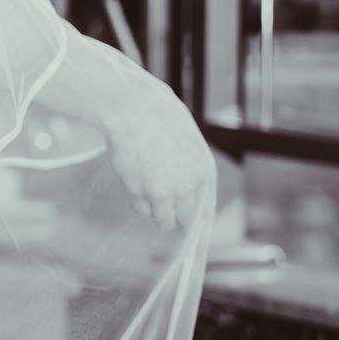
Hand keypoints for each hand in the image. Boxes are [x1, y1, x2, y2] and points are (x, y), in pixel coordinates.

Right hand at [98, 74, 213, 235]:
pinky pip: (143, 211)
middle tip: (166, 208)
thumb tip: (186, 187)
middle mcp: (187, 186)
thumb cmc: (159, 115)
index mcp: (203, 170)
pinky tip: (137, 186)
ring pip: (164, 221)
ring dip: (158, 212)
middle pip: (185, 219)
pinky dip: (141, 205)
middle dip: (177, 215)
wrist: (132, 109)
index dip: (199, 222)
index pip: (206, 209)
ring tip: (150, 195)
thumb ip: (191, 166)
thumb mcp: (188, 139)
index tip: (193, 230)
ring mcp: (163, 192)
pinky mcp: (139, 193)